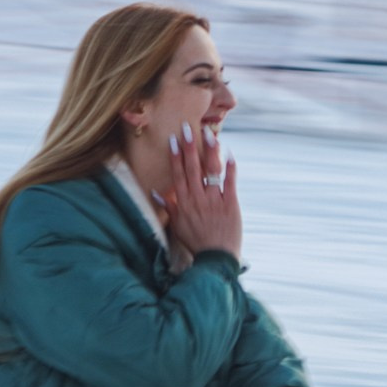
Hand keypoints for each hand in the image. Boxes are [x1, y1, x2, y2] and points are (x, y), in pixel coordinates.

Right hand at [163, 124, 240, 264]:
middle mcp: (197, 198)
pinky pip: (230, 183)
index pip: (178, 175)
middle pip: (192, 168)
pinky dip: (231, 168)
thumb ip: (169, 207)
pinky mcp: (230, 204)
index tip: (174, 140)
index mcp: (184, 203)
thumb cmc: (196, 242)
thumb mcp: (177, 226)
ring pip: (211, 171)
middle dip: (190, 147)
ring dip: (210, 151)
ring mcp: (214, 200)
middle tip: (188, 128)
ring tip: (210, 134)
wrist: (216, 258)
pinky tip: (230, 154)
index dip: (176, 156)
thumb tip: (156, 194)